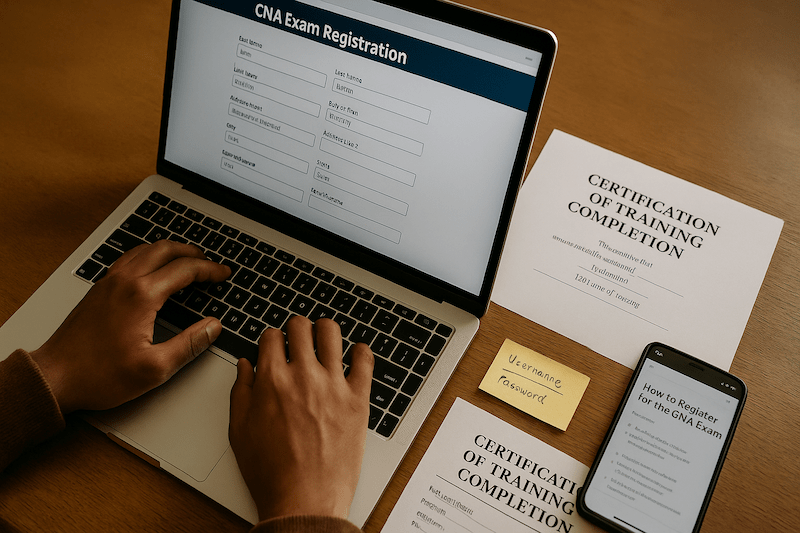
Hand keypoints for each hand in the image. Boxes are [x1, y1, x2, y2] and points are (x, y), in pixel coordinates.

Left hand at [30, 240, 230, 413]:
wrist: (55, 377)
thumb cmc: (98, 375)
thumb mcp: (155, 368)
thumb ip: (190, 344)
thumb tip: (212, 327)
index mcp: (142, 296)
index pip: (185, 270)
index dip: (210, 270)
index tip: (223, 274)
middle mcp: (124, 281)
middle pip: (166, 250)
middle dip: (193, 253)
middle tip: (210, 264)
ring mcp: (109, 282)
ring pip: (146, 250)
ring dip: (170, 250)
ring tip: (187, 260)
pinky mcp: (99, 289)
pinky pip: (129, 258)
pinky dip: (149, 255)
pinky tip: (152, 267)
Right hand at [229, 316, 373, 520]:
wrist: (304, 500)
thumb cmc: (272, 472)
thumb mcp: (240, 431)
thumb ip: (241, 391)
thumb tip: (245, 366)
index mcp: (271, 380)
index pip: (271, 336)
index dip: (271, 338)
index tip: (274, 345)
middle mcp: (303, 375)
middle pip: (300, 326)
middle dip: (296, 328)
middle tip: (298, 339)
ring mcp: (333, 384)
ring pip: (332, 333)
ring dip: (324, 331)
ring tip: (324, 340)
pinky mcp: (358, 399)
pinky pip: (365, 361)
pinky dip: (361, 352)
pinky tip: (355, 355)